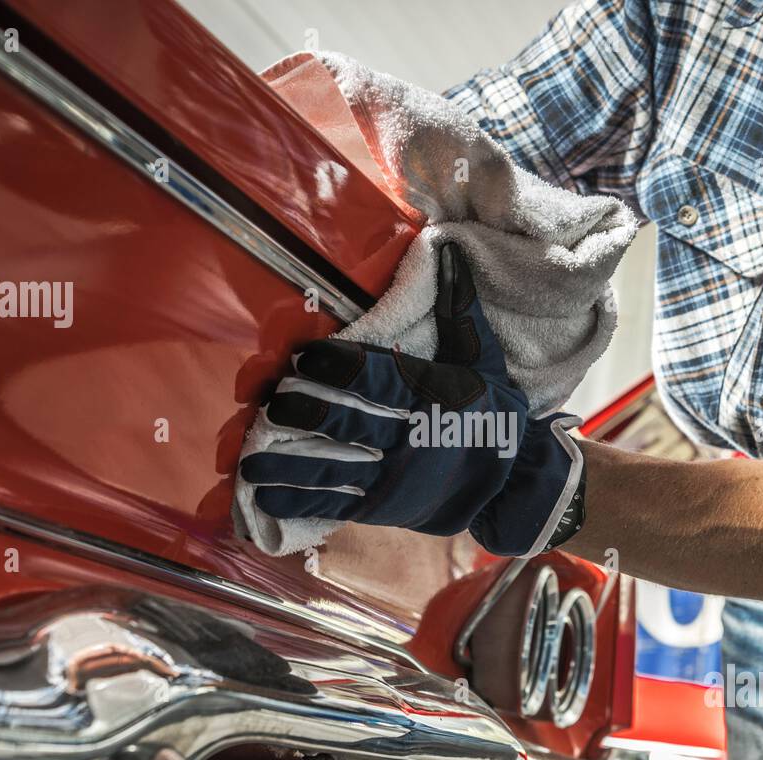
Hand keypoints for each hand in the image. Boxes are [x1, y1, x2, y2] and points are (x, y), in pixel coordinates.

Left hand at [241, 242, 582, 555]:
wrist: (514, 485)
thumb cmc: (495, 415)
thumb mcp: (485, 360)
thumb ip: (460, 310)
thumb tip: (448, 251)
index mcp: (429, 396)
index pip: (376, 379)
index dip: (337, 368)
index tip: (304, 358)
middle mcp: (408, 438)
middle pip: (347, 422)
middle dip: (304, 412)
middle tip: (272, 402)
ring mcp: (393, 477)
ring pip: (332, 467)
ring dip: (287, 464)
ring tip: (248, 461)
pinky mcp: (384, 507)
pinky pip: (335, 503)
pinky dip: (299, 501)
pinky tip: (263, 495)